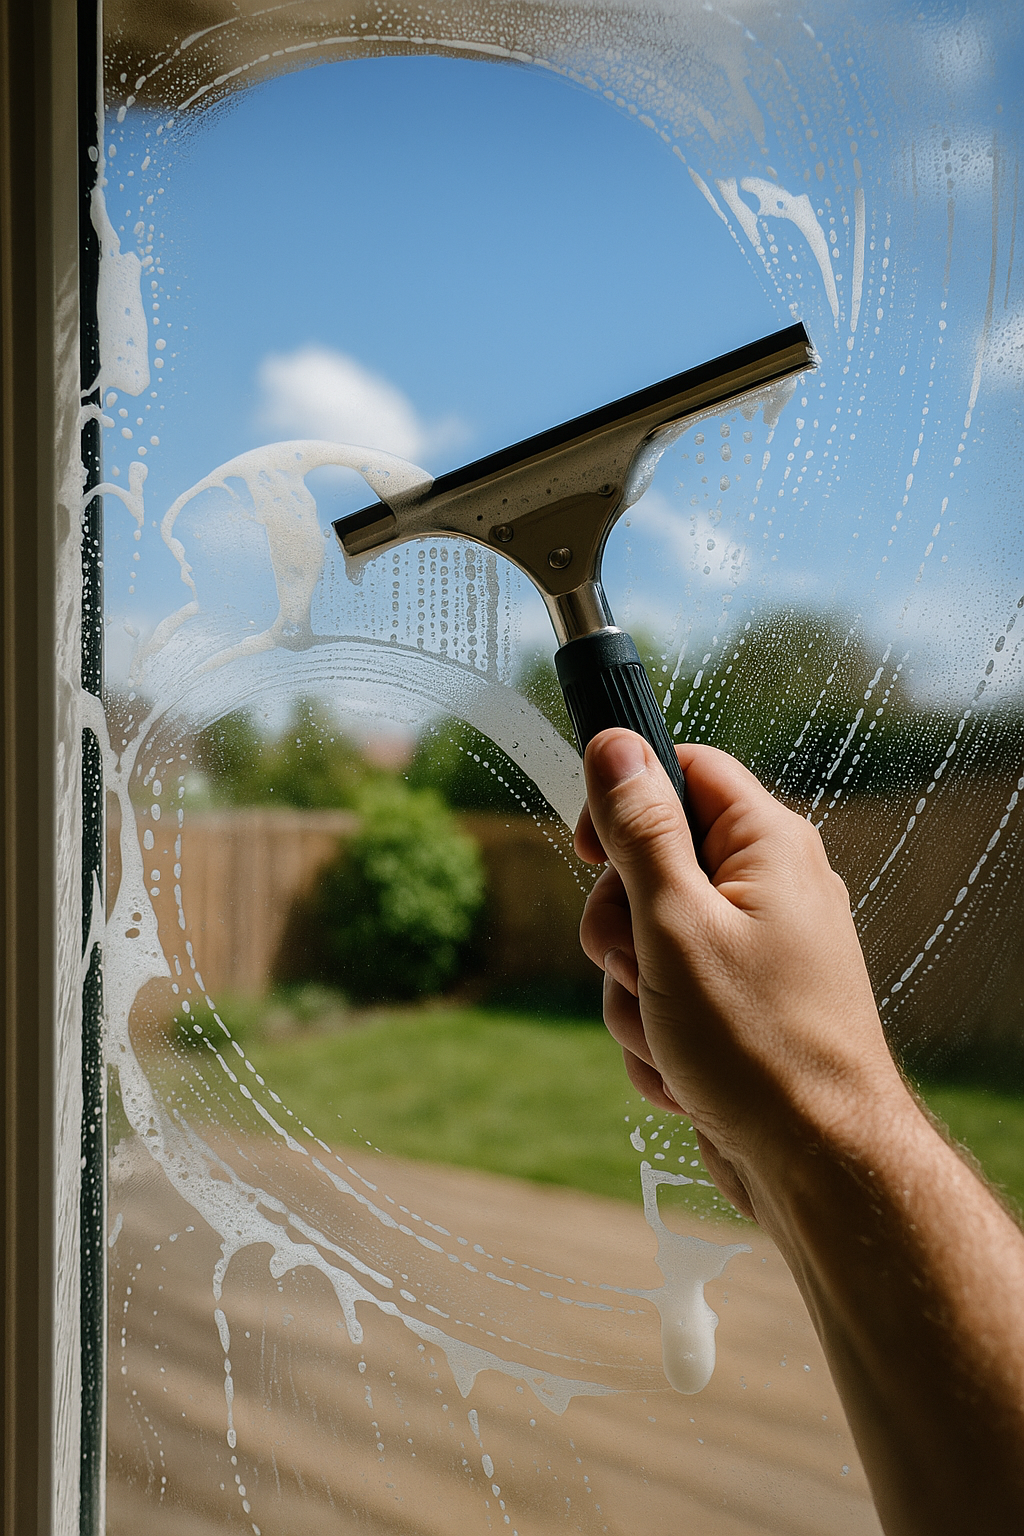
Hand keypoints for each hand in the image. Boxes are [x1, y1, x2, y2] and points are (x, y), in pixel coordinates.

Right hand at [574, 729, 906, 1222]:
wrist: (816, 1165)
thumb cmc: (757, 1045)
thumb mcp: (676, 924)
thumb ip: (640, 830)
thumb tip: (614, 744)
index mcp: (767, 845)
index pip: (682, 768)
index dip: (624, 798)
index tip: (589, 850)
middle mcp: (768, 888)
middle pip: (649, 863)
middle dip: (619, 927)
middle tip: (639, 966)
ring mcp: (755, 951)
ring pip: (646, 941)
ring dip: (633, 995)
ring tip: (670, 1036)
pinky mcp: (739, 1006)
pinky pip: (665, 997)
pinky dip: (658, 1034)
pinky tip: (685, 1073)